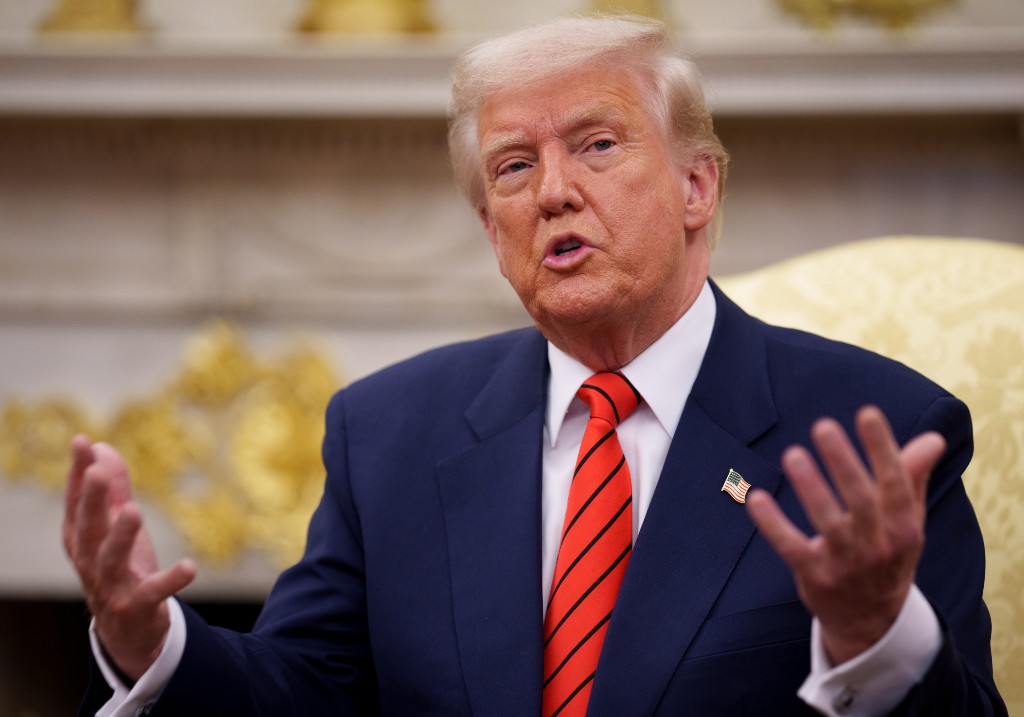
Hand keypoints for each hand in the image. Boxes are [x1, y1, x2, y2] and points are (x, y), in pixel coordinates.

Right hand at [63, 435, 196, 680]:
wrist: (127, 630)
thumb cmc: (120, 568)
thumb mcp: (116, 528)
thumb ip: (113, 489)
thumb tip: (104, 448)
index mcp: (82, 540)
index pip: (76, 503)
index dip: (77, 473)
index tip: (81, 441)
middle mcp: (90, 562)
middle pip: (87, 528)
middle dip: (91, 500)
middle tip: (97, 473)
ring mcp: (111, 587)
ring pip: (111, 560)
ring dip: (121, 536)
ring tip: (133, 510)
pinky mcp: (137, 607)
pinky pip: (153, 592)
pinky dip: (171, 580)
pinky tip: (190, 567)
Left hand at [746, 406, 945, 664]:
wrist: (871, 619)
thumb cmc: (887, 554)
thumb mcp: (907, 520)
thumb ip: (912, 476)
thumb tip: (933, 438)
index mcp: (903, 526)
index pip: (895, 482)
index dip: (882, 448)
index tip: (867, 413)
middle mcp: (878, 544)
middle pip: (861, 499)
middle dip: (843, 462)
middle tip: (823, 426)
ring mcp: (845, 562)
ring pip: (827, 522)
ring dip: (810, 488)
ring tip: (792, 454)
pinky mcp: (815, 576)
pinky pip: (791, 547)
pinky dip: (772, 524)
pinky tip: (756, 498)